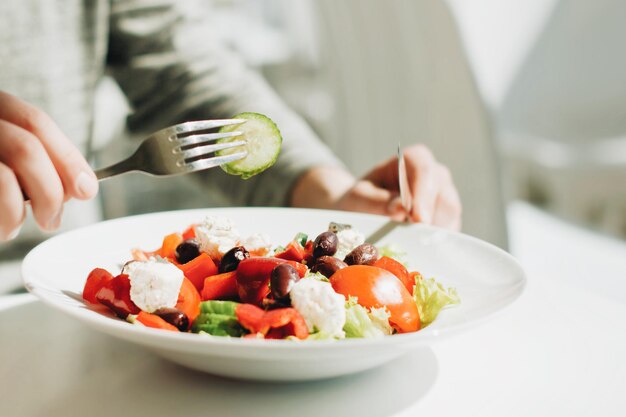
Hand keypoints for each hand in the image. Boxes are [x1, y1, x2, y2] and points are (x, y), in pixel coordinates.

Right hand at [0, 91, 98, 240]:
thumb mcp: (4, 157)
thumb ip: (33, 161)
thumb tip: (82, 185)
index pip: (35, 120)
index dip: (68, 156)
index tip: (87, 189)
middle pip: (26, 146)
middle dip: (52, 189)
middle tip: (53, 220)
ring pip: (5, 175)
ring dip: (20, 211)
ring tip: (17, 229)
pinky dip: (2, 221)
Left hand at [291, 144, 460, 230]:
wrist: (361, 214)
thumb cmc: (360, 200)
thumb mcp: (359, 198)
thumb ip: (378, 201)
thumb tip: (401, 208)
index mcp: (413, 159)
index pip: (425, 170)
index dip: (423, 194)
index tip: (417, 218)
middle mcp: (434, 175)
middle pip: (443, 193)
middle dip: (430, 218)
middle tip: (415, 239)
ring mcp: (444, 197)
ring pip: (449, 214)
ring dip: (433, 232)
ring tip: (411, 246)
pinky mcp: (447, 220)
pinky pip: (449, 230)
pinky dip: (435, 242)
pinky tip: (418, 250)